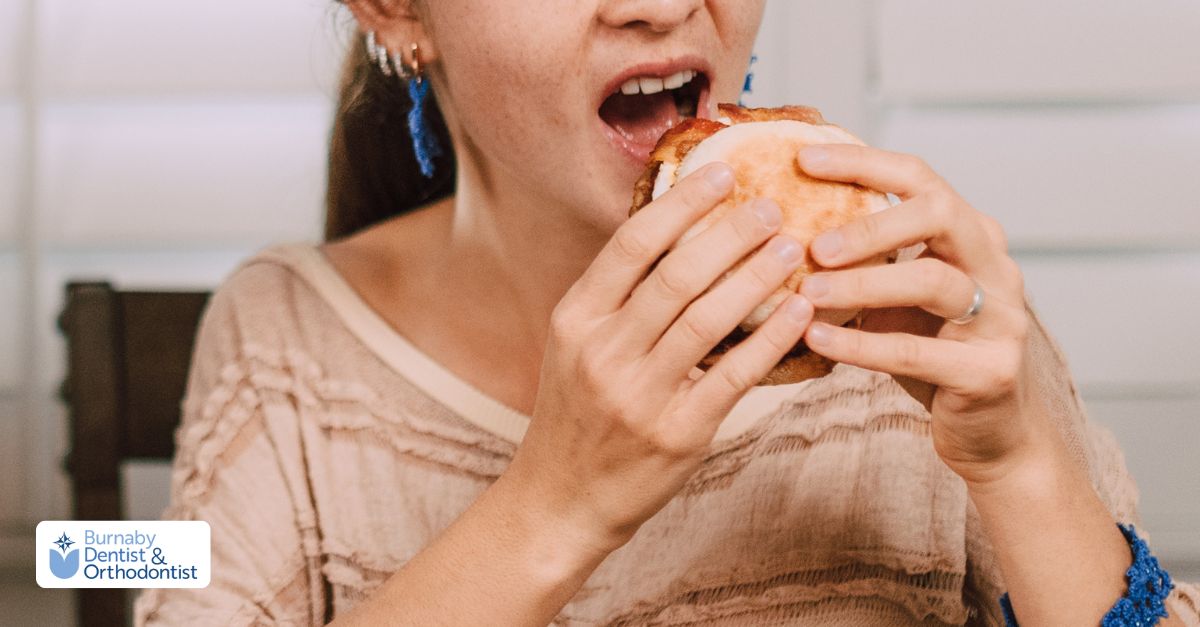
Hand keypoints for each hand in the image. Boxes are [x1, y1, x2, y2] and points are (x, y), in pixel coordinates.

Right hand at [506, 163, 815, 554]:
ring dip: (756, 278)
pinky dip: (770, 340)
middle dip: (730, 233)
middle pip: (676, 275)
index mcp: (576, 318)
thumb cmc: (578, 413)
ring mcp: (638, 395)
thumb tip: (676, 231)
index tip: (723, 173)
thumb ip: (616, 297)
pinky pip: (732, 376)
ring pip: (707, 319)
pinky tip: (800, 313)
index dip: (681, 203)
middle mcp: (602, 351)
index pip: (632, 244)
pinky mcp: (677, 433)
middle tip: (772, 206)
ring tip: (792, 248)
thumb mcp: (576, 346)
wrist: (561, 498)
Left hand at [793, 144, 1046, 485]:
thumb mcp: (898, 298)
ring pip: (933, 281)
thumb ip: (864, 261)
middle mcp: (994, 265)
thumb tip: (779, 227)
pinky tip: (818, 340)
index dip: (863, 163)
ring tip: (809, 293)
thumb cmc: (934, 353)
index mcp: (971, 235)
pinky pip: (918, 352)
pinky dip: (863, 345)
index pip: (920, 178)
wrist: (993, 433)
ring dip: (864, 283)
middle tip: (815, 245)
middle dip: (873, 223)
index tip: (802, 159)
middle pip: (940, 214)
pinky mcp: (990, 371)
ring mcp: (1001, 317)